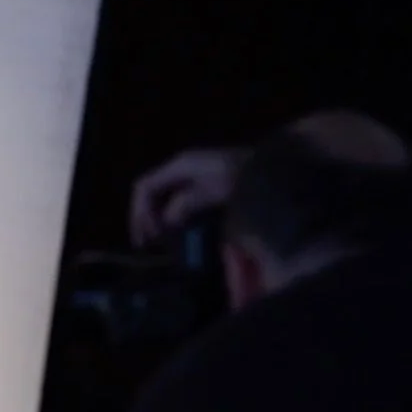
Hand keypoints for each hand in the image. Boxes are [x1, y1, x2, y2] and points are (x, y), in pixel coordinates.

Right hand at [129, 147, 244, 247]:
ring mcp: (190, 176)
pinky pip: (176, 202)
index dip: (140, 212)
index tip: (147, 238)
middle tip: (148, 245)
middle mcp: (180, 168)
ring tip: (160, 242)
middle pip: (149, 193)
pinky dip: (171, 218)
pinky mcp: (202, 186)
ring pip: (161, 198)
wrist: (272, 169)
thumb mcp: (215, 190)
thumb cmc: (243, 177)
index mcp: (179, 166)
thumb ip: (187, 203)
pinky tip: (177, 232)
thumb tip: (167, 221)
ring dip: (156, 219)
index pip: (144, 187)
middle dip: (145, 218)